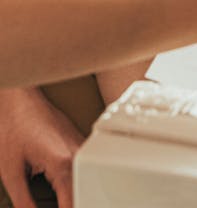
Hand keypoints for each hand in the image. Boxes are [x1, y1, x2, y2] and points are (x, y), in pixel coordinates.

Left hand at [0, 87, 82, 207]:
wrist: (20, 99)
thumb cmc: (14, 127)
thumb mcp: (11, 174)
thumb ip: (25, 203)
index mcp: (63, 163)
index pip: (73, 204)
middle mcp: (79, 154)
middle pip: (83, 194)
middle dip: (70, 204)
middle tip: (48, 205)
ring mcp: (82, 147)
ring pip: (85, 183)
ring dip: (72, 196)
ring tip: (53, 202)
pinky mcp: (80, 144)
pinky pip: (82, 171)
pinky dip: (73, 185)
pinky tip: (59, 190)